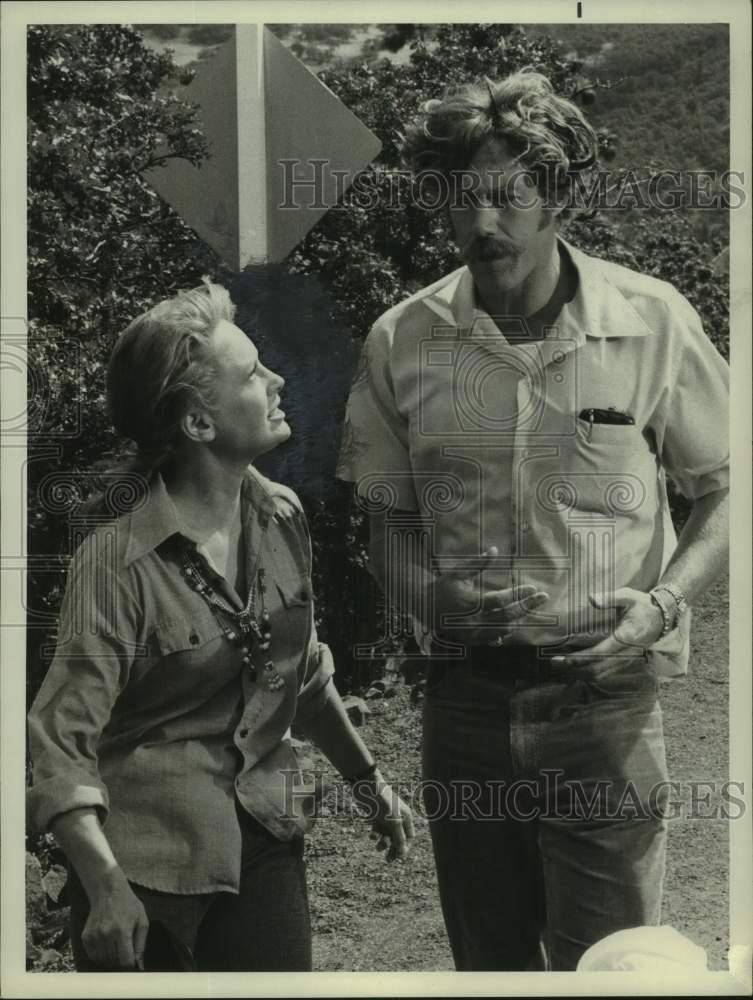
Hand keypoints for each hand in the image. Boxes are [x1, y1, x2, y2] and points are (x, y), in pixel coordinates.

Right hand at [81, 868, 148, 969]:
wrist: (108, 891)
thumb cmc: (128, 905)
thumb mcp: (141, 920)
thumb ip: (141, 944)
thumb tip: (139, 965)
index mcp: (122, 931)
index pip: (125, 961)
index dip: (130, 966)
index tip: (132, 964)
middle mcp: (106, 935)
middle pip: (114, 962)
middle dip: (121, 960)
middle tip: (125, 950)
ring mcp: (94, 936)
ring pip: (103, 961)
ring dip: (111, 959)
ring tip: (116, 945)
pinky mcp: (86, 937)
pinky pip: (93, 956)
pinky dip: (100, 955)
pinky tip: (107, 944)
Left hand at [351, 772, 414, 861]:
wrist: (367, 787)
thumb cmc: (383, 802)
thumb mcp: (393, 821)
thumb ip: (399, 837)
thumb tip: (403, 853)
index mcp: (406, 817)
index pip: (409, 837)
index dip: (405, 847)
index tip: (399, 856)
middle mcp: (397, 818)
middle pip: (398, 838)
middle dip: (393, 849)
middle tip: (388, 860)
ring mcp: (386, 818)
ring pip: (387, 835)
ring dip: (383, 843)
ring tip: (377, 847)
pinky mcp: (376, 817)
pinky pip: (377, 830)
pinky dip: (375, 834)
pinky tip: (372, 834)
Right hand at [429, 546, 548, 644]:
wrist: (425, 608)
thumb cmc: (443, 586)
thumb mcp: (458, 572)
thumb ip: (477, 563)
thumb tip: (495, 550)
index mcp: (470, 603)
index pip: (500, 600)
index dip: (518, 595)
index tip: (533, 588)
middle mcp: (473, 620)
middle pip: (507, 616)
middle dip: (527, 607)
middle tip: (543, 597)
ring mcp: (474, 633)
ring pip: (504, 629)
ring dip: (520, 618)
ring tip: (532, 606)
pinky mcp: (473, 640)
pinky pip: (496, 637)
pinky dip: (508, 629)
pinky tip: (517, 620)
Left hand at [551, 589, 664, 667]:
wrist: (663, 618)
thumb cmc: (643, 605)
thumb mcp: (629, 596)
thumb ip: (610, 598)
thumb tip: (592, 598)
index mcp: (625, 636)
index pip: (600, 652)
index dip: (581, 658)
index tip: (564, 659)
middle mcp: (626, 652)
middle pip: (597, 668)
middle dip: (575, 668)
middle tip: (555, 663)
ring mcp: (626, 659)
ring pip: (601, 673)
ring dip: (581, 673)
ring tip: (562, 666)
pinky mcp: (625, 661)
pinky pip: (606, 672)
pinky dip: (589, 672)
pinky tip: (576, 668)